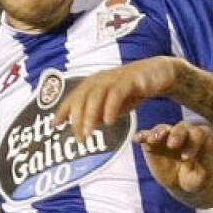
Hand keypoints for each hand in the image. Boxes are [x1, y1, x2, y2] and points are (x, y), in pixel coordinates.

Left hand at [54, 57, 182, 138]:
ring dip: (90, 116)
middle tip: (79, 139)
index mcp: (93, 84)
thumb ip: (97, 114)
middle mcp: (100, 79)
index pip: (73, 97)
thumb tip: (82, 128)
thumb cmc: (131, 90)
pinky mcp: (131, 80)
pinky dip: (110, 107)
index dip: (62, 110)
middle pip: (82, 97)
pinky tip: (110, 122)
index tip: (54, 125)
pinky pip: (117, 93)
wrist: (158, 74)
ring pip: (96, 95)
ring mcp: (115, 78)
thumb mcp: (111, 105)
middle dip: (77, 118)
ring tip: (89, 134)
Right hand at [138, 121, 212, 204]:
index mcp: (201, 137)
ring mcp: (167, 136)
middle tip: (172, 145)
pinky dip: (142, 136)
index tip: (185, 158)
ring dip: (157, 133)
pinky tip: (137, 139)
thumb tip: (188, 160)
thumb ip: (199, 168)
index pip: (198, 135)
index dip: (193, 144)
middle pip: (182, 128)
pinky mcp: (153, 142)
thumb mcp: (201, 177)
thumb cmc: (196, 177)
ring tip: (152, 140)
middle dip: (177, 135)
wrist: (182, 182)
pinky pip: (146, 135)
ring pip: (163, 129)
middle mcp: (185, 132)